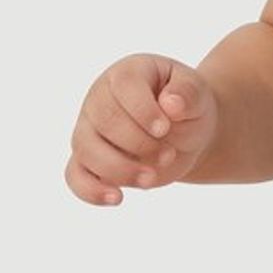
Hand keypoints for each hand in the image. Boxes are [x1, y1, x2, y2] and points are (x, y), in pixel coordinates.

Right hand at [64, 54, 218, 205]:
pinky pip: (75, 175)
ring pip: (86, 149)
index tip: (165, 128)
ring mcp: (89, 129)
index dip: (143, 110)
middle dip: (138, 143)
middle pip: (104, 120)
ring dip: (120, 169)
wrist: (186, 133)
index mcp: (127, 73)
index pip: (123, 85)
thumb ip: (187, 92)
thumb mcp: (197, 93)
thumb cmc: (187, 106)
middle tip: (168, 154)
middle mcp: (100, 98)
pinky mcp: (89, 160)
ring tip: (151, 178)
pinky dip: (91, 190)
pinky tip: (117, 198)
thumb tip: (171, 103)